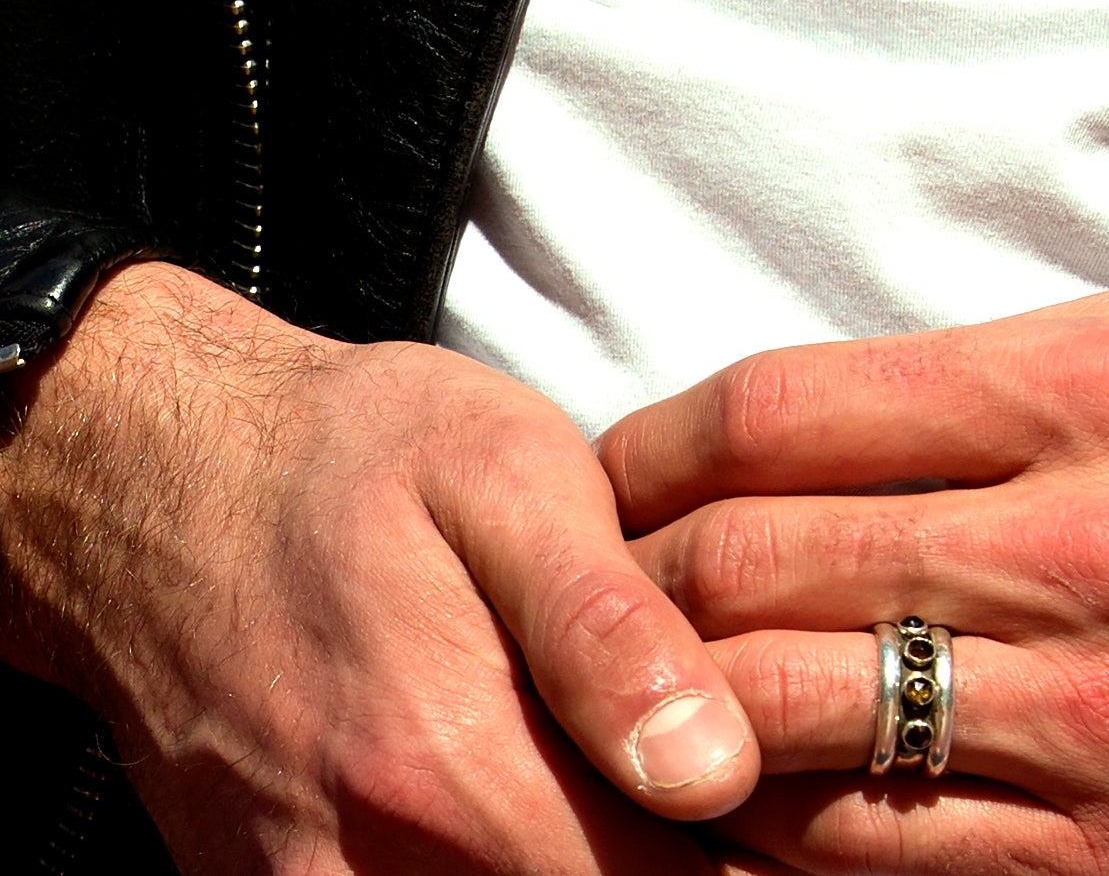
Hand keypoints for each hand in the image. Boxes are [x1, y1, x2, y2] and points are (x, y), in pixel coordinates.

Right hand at [0, 262, 760, 874]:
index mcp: (455, 770)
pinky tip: (533, 790)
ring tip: (619, 773)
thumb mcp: (507, 474)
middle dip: (676, 858)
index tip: (776, 784)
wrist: (150, 473)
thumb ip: (609, 628)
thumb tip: (713, 767)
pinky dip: (501, 862)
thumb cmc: (352, 456)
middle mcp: (373, 871)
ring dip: (589, 860)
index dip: (754, 853)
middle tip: (708, 769)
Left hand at [605, 293, 1108, 875]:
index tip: (611, 481)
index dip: (649, 452)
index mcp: (1086, 397)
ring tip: (639, 708)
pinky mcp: (1108, 873)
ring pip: (774, 727)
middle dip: (624, 594)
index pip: (773, 411)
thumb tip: (754, 434)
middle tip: (592, 606)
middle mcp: (1088, 551)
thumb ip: (960, 388)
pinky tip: (746, 801)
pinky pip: (858, 860)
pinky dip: (765, 830)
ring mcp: (1097, 729)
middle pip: (746, 570)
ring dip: (669, 724)